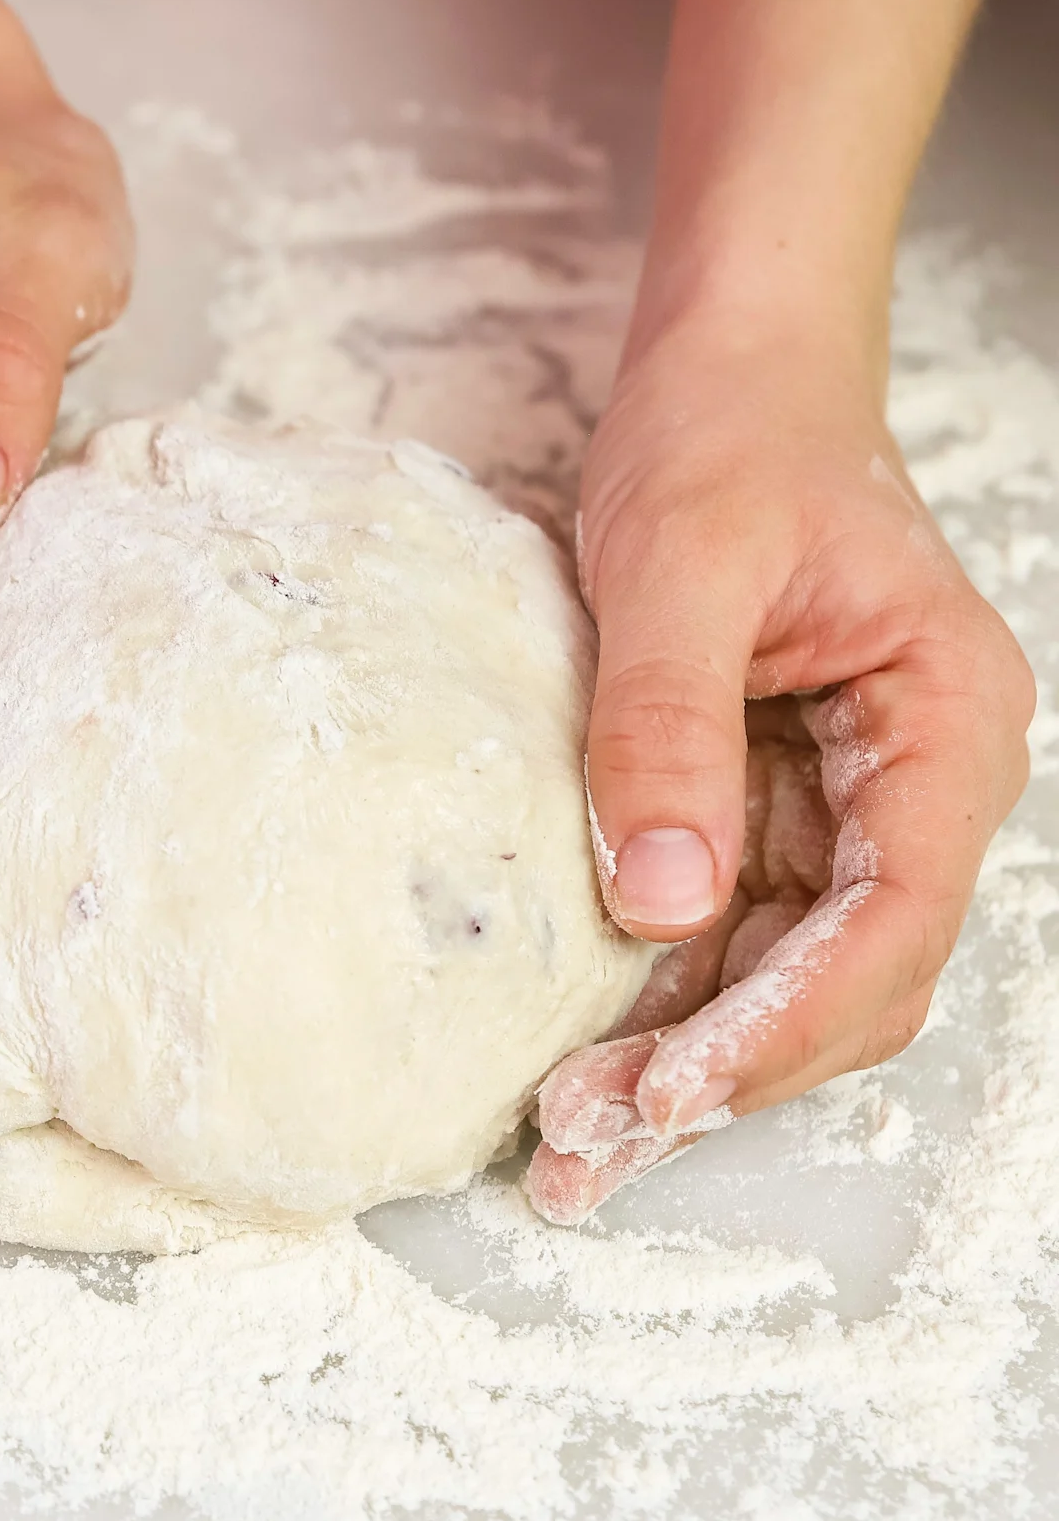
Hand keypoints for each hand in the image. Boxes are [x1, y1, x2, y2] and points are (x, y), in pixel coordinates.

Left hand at [526, 319, 1033, 1222]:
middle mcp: (916, 785)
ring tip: (576, 1133)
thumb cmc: (729, 435)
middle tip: (597, 1145)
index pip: (896, 918)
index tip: (676, 1091)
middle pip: (852, 976)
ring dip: (695, 1057)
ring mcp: (850, 803)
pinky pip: (737, 926)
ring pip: (793, 972)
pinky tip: (589, 1049)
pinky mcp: (778, 805)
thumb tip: (661, 906)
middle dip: (734, 1069)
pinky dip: (670, 995)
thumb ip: (670, 724)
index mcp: (944, 722)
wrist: (731, 375)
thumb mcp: (681, 561)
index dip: (790, 1021)